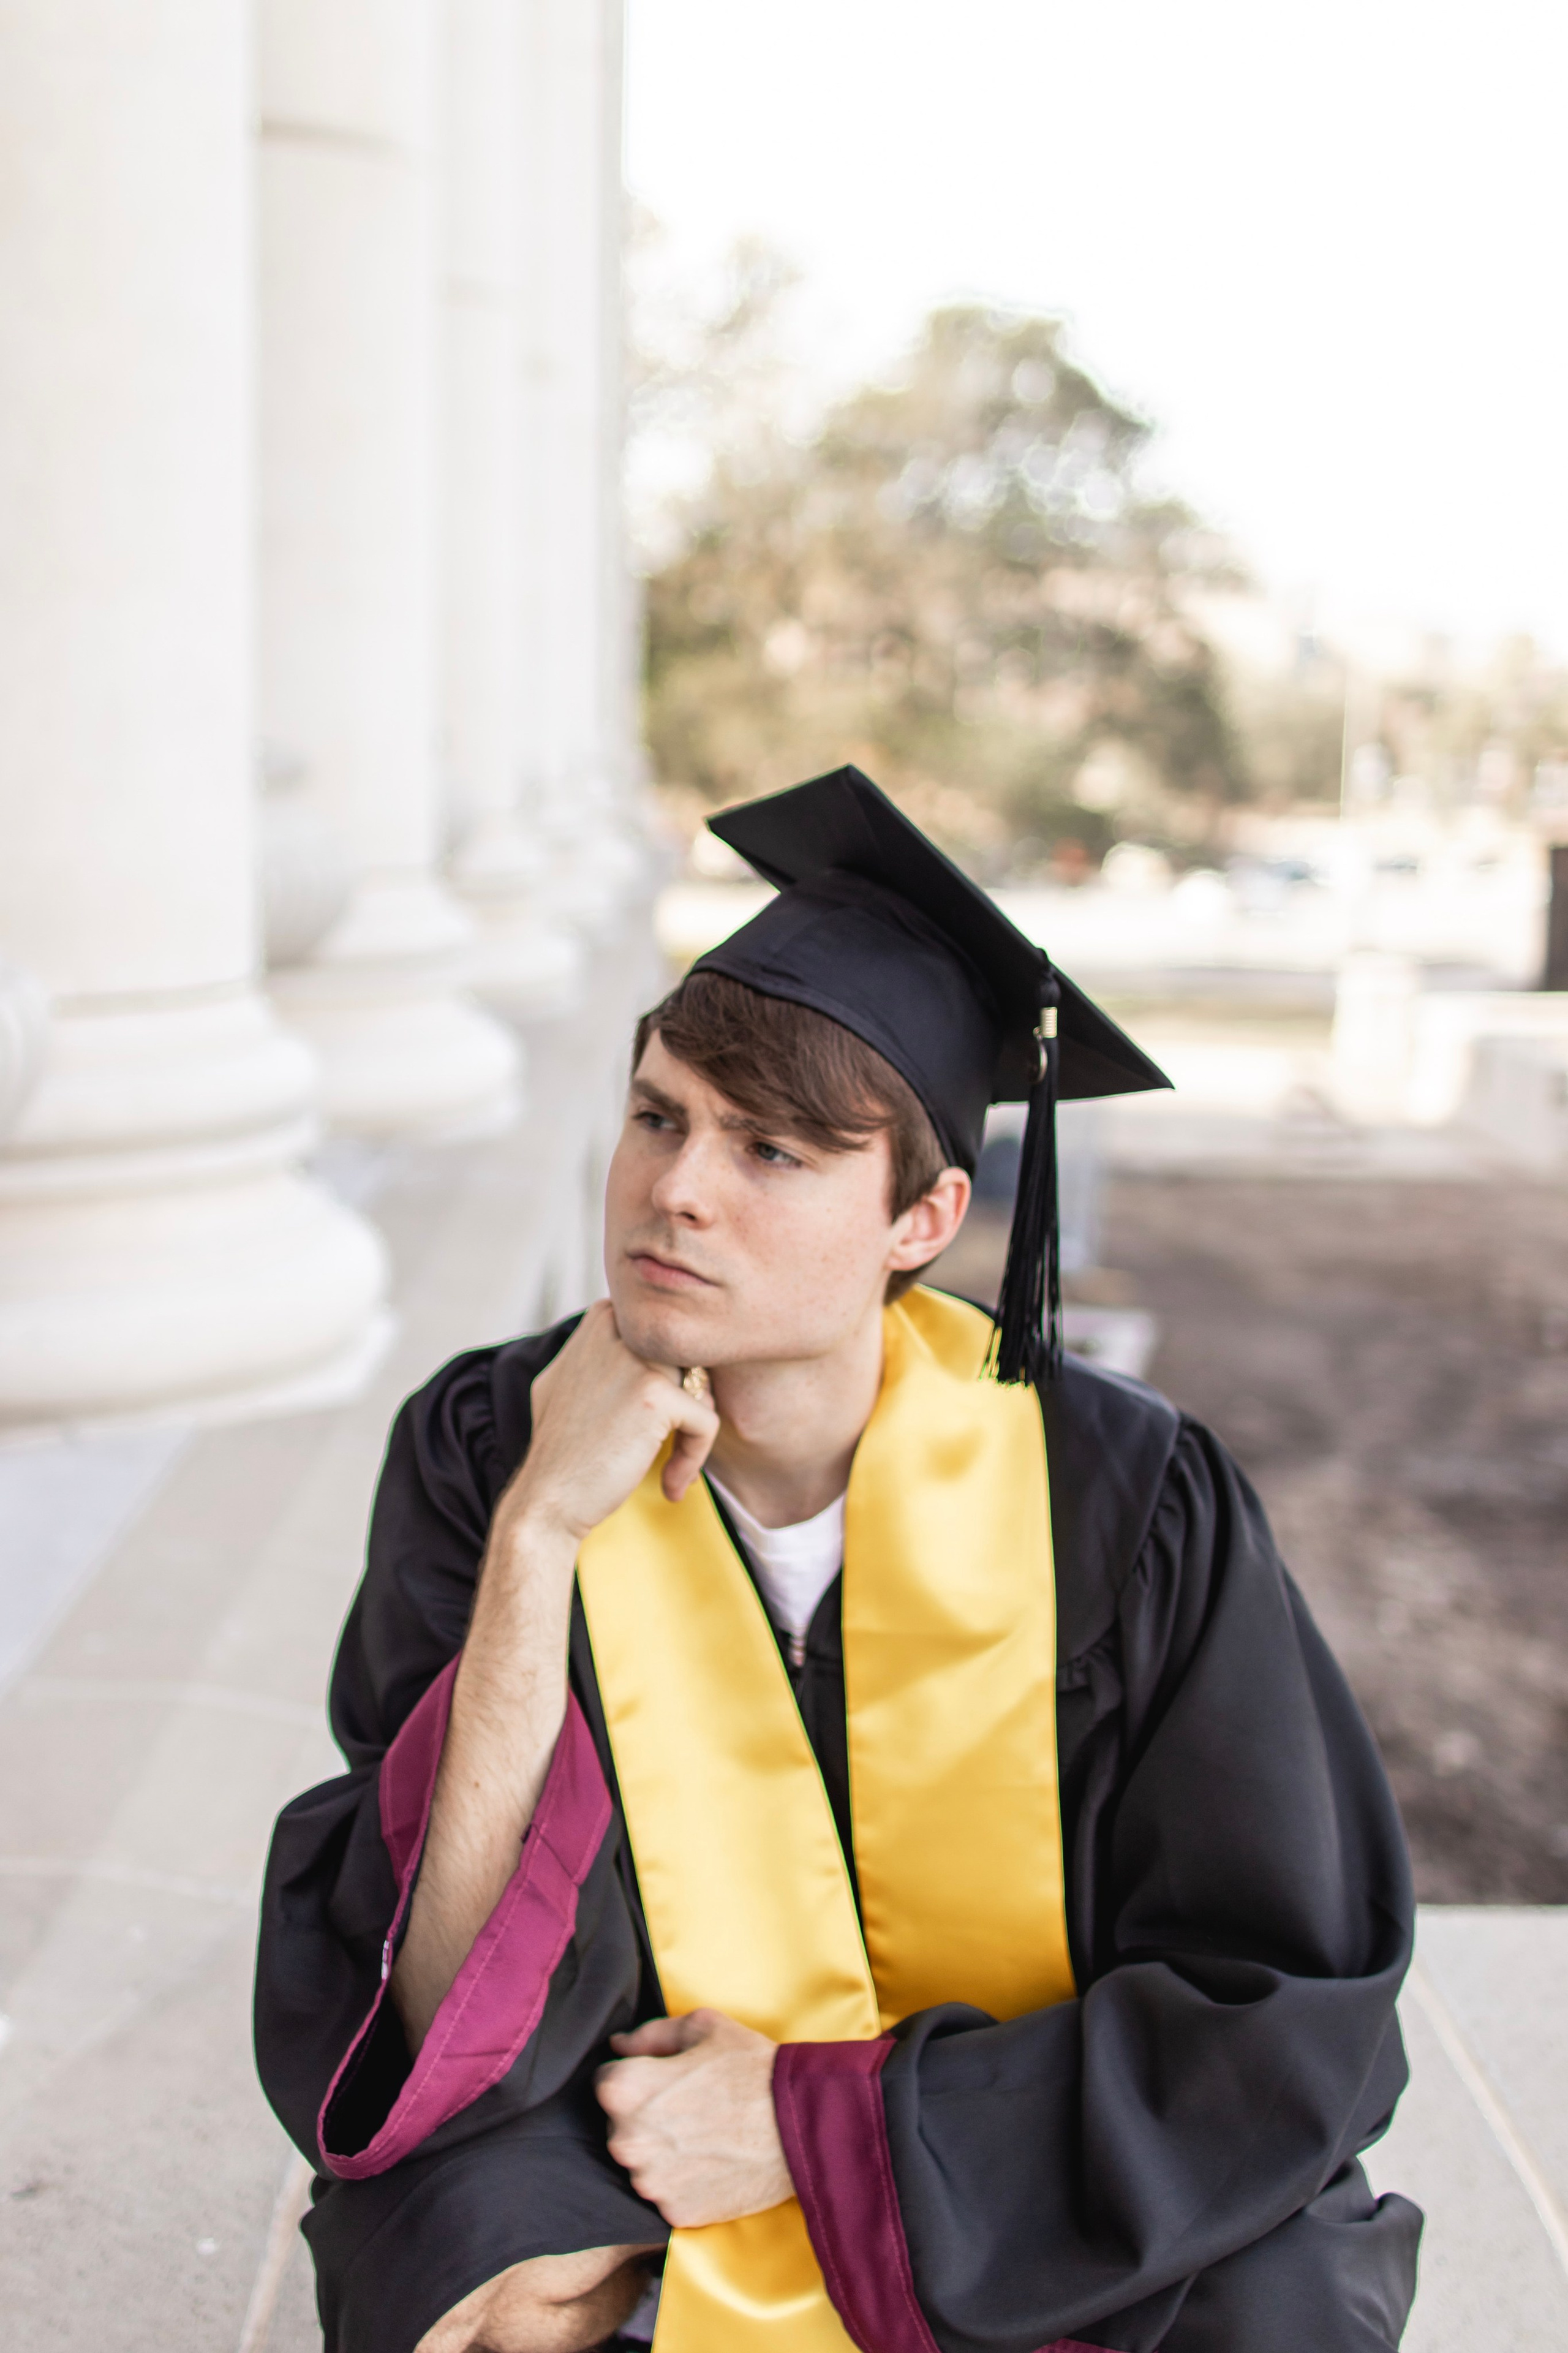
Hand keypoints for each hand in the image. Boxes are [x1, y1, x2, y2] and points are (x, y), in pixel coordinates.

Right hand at [503, 1300, 719, 1546]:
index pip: (664, 1333)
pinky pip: (706, 1419)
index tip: (657, 1415)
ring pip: (700, 1383)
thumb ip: (599, 1355)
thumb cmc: (560, 1450)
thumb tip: (643, 1354)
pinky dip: (695, 1457)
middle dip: (687, 1397)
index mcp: (599, 1322)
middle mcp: (615, 1331)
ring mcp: (636, 1360)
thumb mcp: (565, 1382)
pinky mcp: (657, 1396)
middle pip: (686, 1355)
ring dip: (693, 1426)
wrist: (547, 1499)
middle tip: (674, 1437)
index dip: (670, 1373)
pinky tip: (671, 1485)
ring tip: (674, 1460)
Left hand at [595, 2010, 791, 2226]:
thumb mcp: (702, 2027)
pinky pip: (667, 2194)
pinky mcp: (676, 2214)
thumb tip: (618, 2045)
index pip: (606, 2081)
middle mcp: (627, 2143)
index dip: (637, 2075)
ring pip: (642, 2164)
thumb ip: (650, 2034)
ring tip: (703, 2135)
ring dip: (661, 2152)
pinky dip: (683, 2181)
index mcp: (625, 2091)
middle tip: (688, 2106)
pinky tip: (712, 2162)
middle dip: (645, 2115)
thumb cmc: (751, 2068)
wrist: (800, 2123)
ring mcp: (651, 2184)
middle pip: (620, 2127)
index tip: (664, 2077)